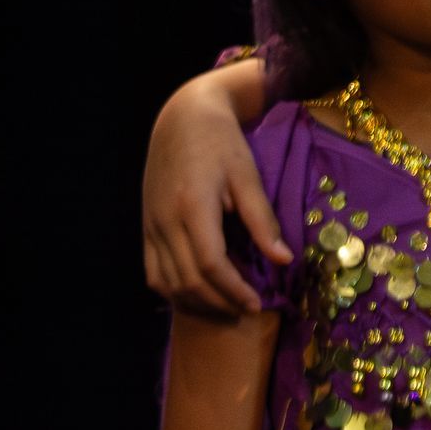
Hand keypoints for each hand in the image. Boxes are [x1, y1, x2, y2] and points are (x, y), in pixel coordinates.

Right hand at [142, 68, 286, 314]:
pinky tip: (197, 295)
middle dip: (219, 302)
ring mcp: (150, 226)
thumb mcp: (248, 176)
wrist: (183, 118)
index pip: (210, 264)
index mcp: (192, 208)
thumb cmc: (223, 143)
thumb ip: (263, 220)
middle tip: (247, 311)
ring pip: (166, 281)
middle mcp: (164, 222)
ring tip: (226, 308)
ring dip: (195, 302)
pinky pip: (153, 271)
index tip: (257, 304)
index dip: (233, 290)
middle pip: (188, 279)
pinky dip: (173, 290)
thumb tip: (284, 260)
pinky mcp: (146, 226)